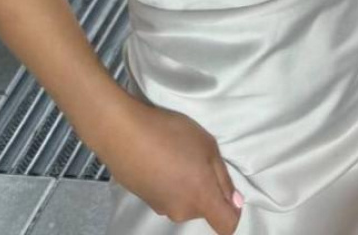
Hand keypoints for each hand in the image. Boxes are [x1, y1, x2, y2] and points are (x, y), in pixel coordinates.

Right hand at [101, 92, 243, 231]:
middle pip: (203, 210)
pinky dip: (168, 182)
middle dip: (206, 188)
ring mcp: (160, 208)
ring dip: (186, 184)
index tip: (230, 192)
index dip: (233, 212)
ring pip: (184, 201)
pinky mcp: (144, 200)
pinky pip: (167, 195)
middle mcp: (182, 212)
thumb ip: (223, 177)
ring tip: (175, 154)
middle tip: (197, 157)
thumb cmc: (171, 134)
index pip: (226, 226)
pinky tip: (159, 158)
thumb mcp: (207, 145)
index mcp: (201, 199)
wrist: (123, 132)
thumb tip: (235, 202)